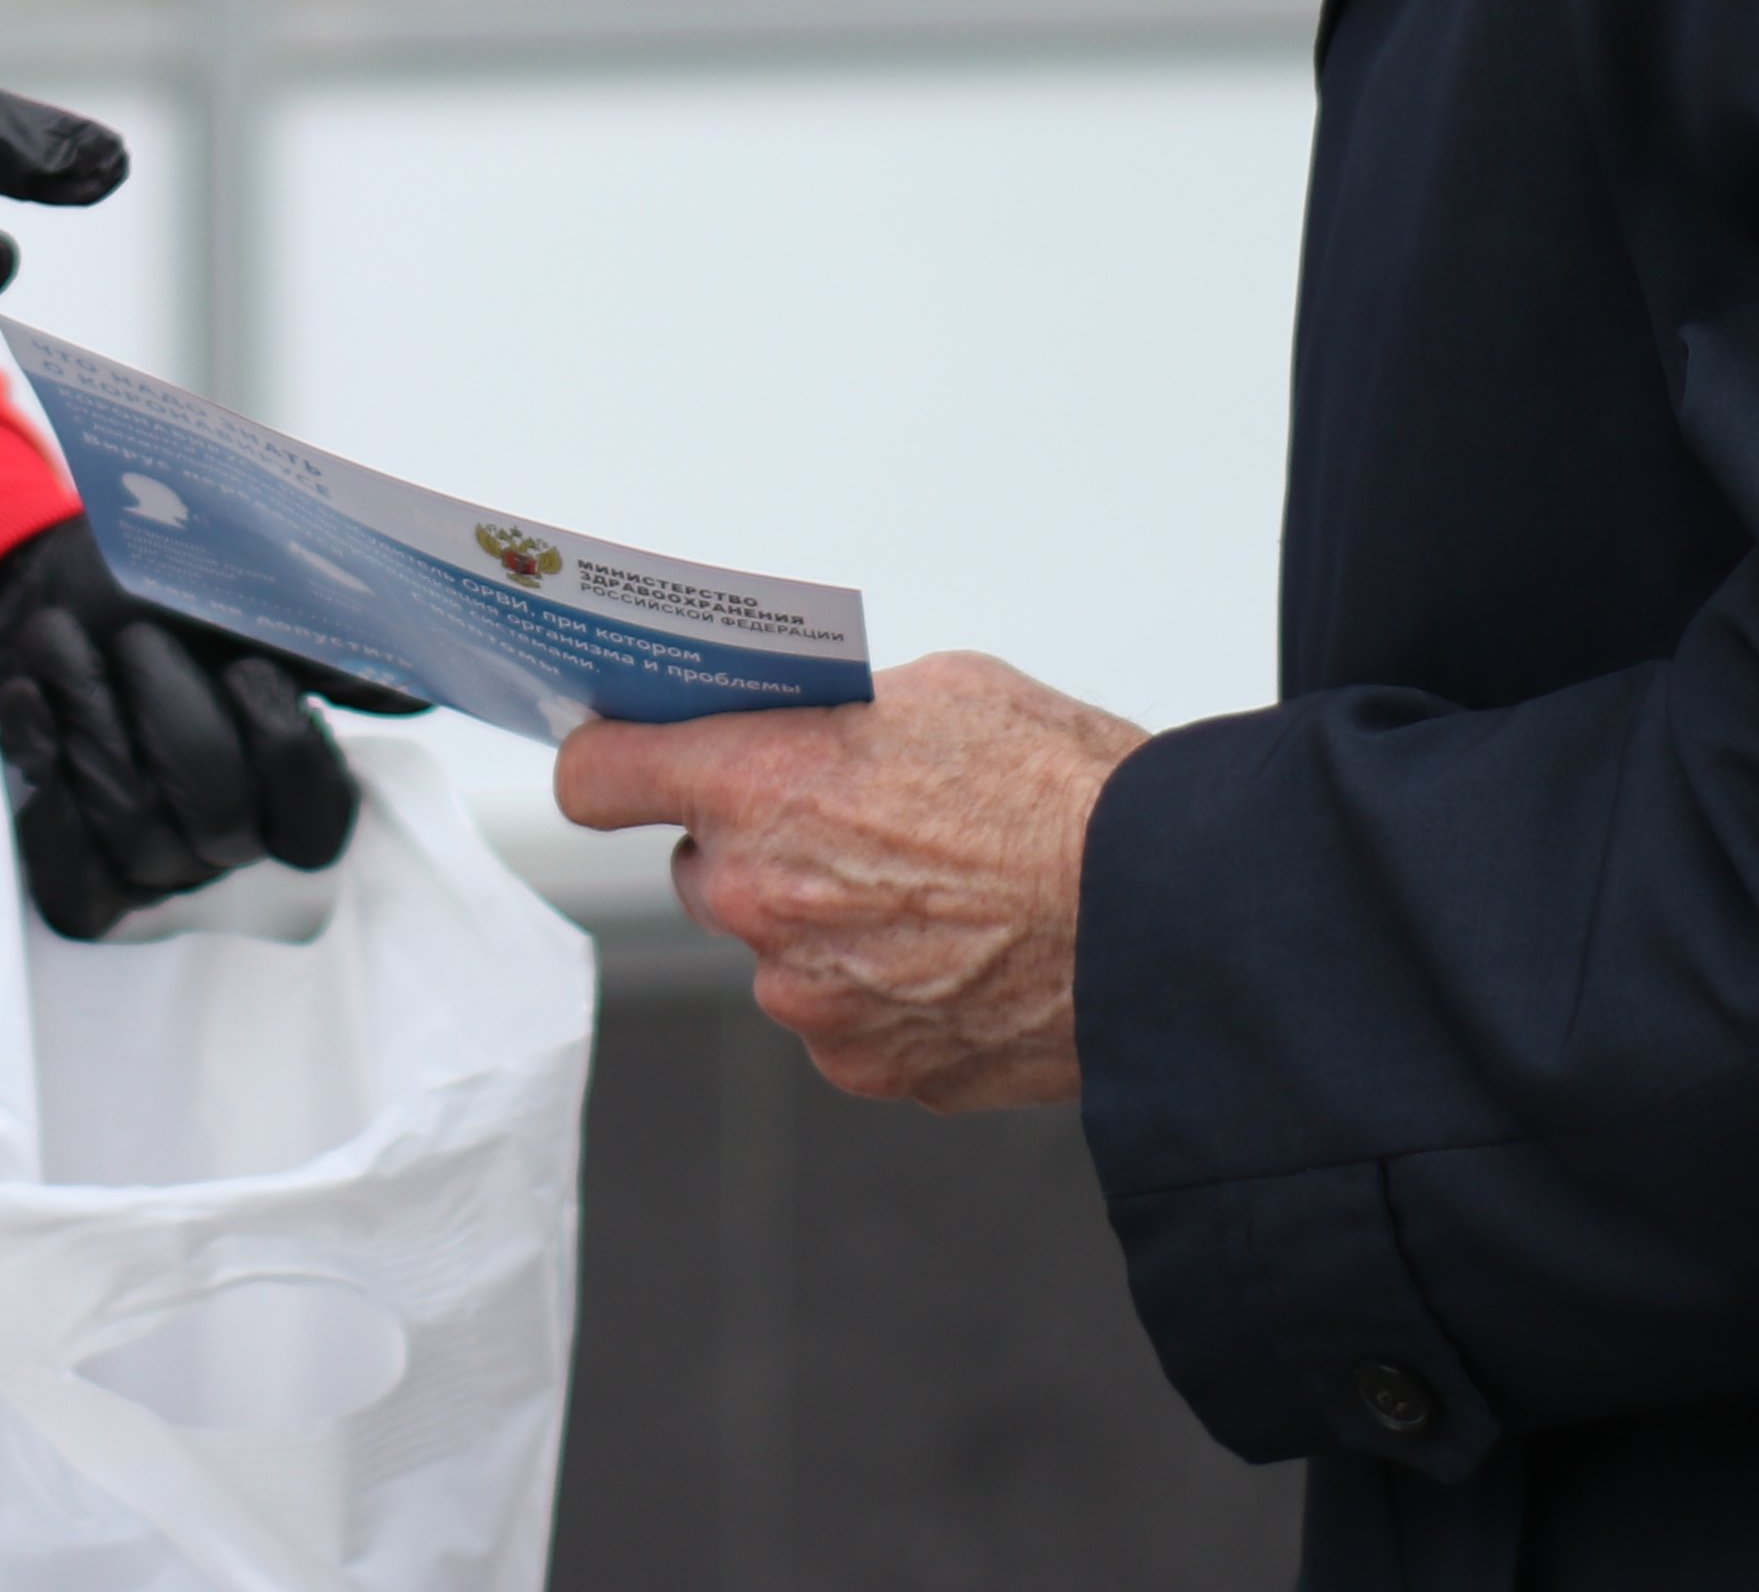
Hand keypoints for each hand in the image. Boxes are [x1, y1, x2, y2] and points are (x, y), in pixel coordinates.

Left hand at [0, 517, 408, 936]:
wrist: (9, 602)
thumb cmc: (135, 586)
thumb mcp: (229, 581)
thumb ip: (319, 637)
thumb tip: (416, 683)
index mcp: (277, 778)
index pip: (317, 825)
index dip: (284, 751)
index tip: (247, 666)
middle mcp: (222, 840)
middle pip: (219, 819)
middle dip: (170, 715)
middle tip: (136, 635)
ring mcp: (146, 870)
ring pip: (137, 835)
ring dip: (89, 720)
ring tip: (55, 639)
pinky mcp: (70, 883)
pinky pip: (69, 878)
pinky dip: (44, 778)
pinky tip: (26, 702)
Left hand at [556, 651, 1147, 1108]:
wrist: (1159, 918)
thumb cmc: (1062, 792)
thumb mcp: (939, 692)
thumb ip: (836, 720)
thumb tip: (807, 734)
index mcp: (758, 783)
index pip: (598, 775)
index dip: (609, 763)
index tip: (616, 764)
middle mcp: (757, 898)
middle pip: (703, 870)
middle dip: (758, 848)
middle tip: (852, 827)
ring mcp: (805, 996)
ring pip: (780, 952)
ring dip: (828, 927)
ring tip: (935, 899)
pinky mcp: (861, 1065)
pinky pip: (843, 1018)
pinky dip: (882, 993)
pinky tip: (959, 958)